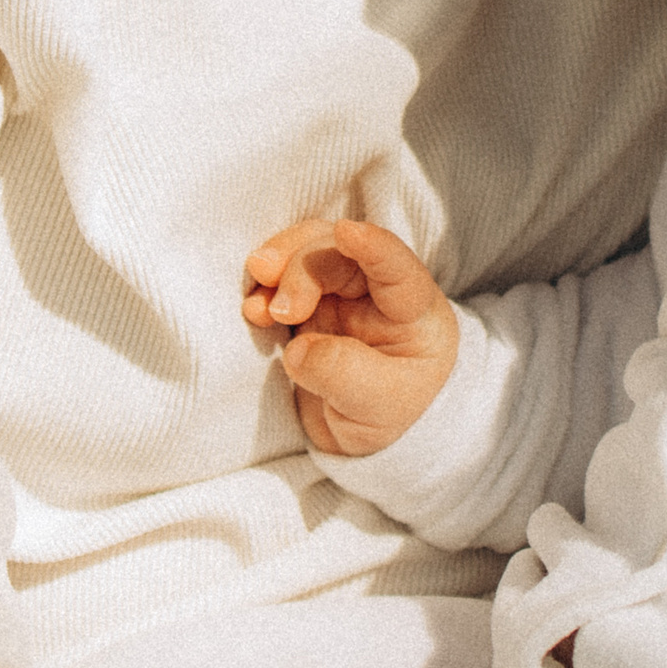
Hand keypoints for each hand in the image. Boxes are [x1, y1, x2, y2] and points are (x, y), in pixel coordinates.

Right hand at [242, 218, 459, 454]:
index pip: (399, 269)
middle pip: (340, 256)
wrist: (359, 436)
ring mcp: (342, 292)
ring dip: (278, 265)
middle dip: (302, 270)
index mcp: (414, 313)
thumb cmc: (386, 415)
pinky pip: (284, 276)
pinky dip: (264, 288)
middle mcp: (378, 291)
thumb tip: (297, 348)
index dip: (374, 246)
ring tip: (255, 306)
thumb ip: (341, 375)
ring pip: (310, 251)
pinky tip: (252, 311)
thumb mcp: (377, 408)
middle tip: (280, 311)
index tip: (346, 232)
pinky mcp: (309, 302)